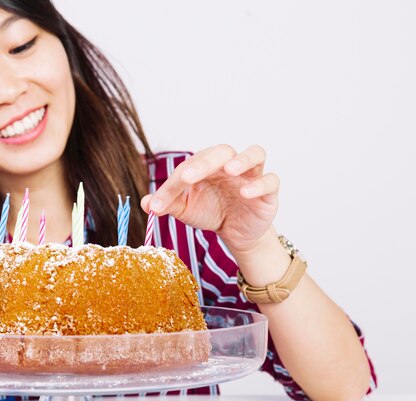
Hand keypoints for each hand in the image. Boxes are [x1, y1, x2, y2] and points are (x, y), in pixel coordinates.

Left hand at [141, 145, 278, 252]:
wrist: (235, 233)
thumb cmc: (210, 212)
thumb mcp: (186, 210)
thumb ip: (167, 203)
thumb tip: (145, 203)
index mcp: (206, 165)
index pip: (189, 167)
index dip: (172, 185)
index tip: (158, 204)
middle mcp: (229, 165)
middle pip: (222, 151)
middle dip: (205, 162)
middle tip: (189, 177)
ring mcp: (251, 175)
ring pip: (254, 154)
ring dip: (242, 159)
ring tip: (229, 170)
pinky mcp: (268, 192)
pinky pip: (270, 180)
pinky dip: (259, 184)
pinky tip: (246, 193)